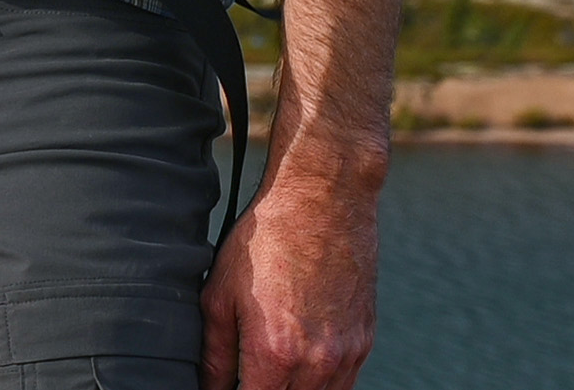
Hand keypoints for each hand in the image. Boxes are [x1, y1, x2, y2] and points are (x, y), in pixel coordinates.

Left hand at [200, 173, 378, 389]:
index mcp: (275, 353)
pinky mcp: (365, 342)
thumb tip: (209, 388)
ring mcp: (347, 355)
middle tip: (243, 373)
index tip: (222, 389)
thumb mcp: (219, 296)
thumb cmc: (264, 242)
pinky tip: (297, 364)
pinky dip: (320, 383)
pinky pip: (344, 384)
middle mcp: (317, 363)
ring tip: (269, 368)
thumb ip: (214, 355)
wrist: (322, 202)